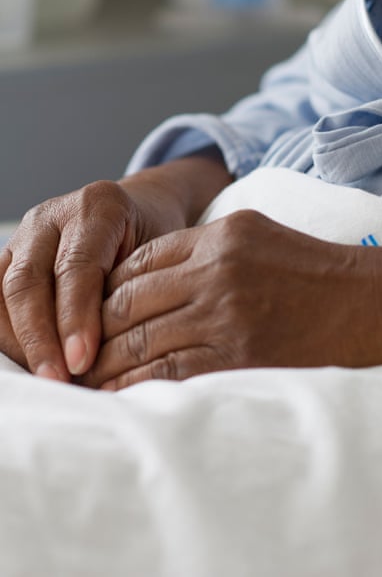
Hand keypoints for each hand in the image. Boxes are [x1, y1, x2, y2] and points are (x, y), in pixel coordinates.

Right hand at [0, 154, 232, 380]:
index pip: (76, 267)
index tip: (82, 361)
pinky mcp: (11, 255)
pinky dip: (9, 330)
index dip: (76, 318)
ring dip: (19, 339)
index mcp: (98, 207)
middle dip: (40, 337)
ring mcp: (26, 234)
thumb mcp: (160, 256)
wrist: (144, 211)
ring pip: (2, 289)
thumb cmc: (157, 239)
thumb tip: (112, 357)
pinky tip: (31, 359)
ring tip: (46, 377)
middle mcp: (53, 216)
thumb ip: (133, 293)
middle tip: (59, 379)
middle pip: (29, 280)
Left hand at [82, 210, 381, 389]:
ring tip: (87, 377)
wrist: (369, 303)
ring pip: (142, 341)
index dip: (106, 290)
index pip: (137, 264)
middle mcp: (217, 273)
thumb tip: (144, 275)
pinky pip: (171, 373)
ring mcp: (227, 317)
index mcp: (219, 238)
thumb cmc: (310, 269)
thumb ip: (198, 247)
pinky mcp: (240, 357)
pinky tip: (120, 393)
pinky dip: (138, 385)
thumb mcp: (254, 234)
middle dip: (94, 330)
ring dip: (108, 363)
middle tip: (76, 350)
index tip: (91, 313)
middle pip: (130, 303)